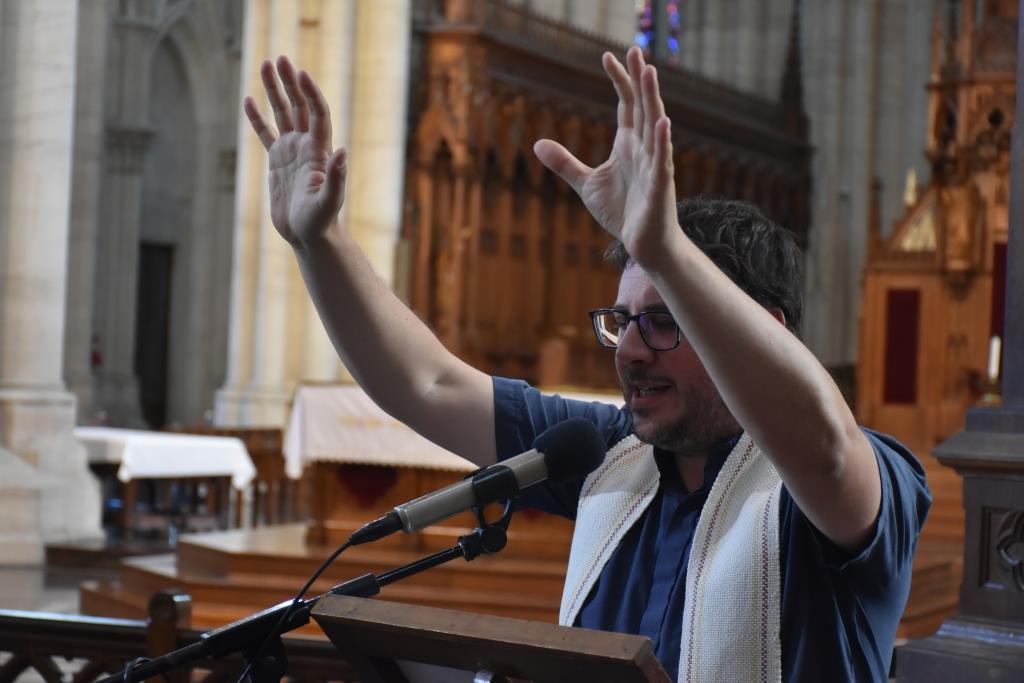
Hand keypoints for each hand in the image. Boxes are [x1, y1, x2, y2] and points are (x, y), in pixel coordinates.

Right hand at [244, 56, 346, 246]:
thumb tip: (343, 151)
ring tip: (265, 64)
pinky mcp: (277, 161)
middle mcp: (306, 146)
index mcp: (319, 151)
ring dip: (274, 91)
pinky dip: (257, 118)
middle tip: (279, 58)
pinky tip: (248, 100)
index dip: (311, 93)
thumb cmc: (321, 220)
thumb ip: (336, 177)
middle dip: (289, 83)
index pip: (317, 114)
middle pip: (299, 106)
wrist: (308, 234)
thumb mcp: (329, 200)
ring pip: (282, 114)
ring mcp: (291, 152)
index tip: (300, 73)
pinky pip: (266, 134)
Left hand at [533, 47, 677, 268]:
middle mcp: (644, 148)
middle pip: (643, 106)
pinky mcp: (660, 185)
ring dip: (652, 99)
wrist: (644, 244)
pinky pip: (662, 160)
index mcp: (629, 145)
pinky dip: (663, 141)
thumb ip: (565, 163)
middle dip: (639, 79)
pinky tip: (663, 121)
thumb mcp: (586, 184)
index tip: (607, 57)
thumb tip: (537, 143)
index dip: (619, 81)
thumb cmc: (622, 212)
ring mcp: (654, 165)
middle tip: (635, 50)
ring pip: (655, 125)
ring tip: (650, 72)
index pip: (627, 105)